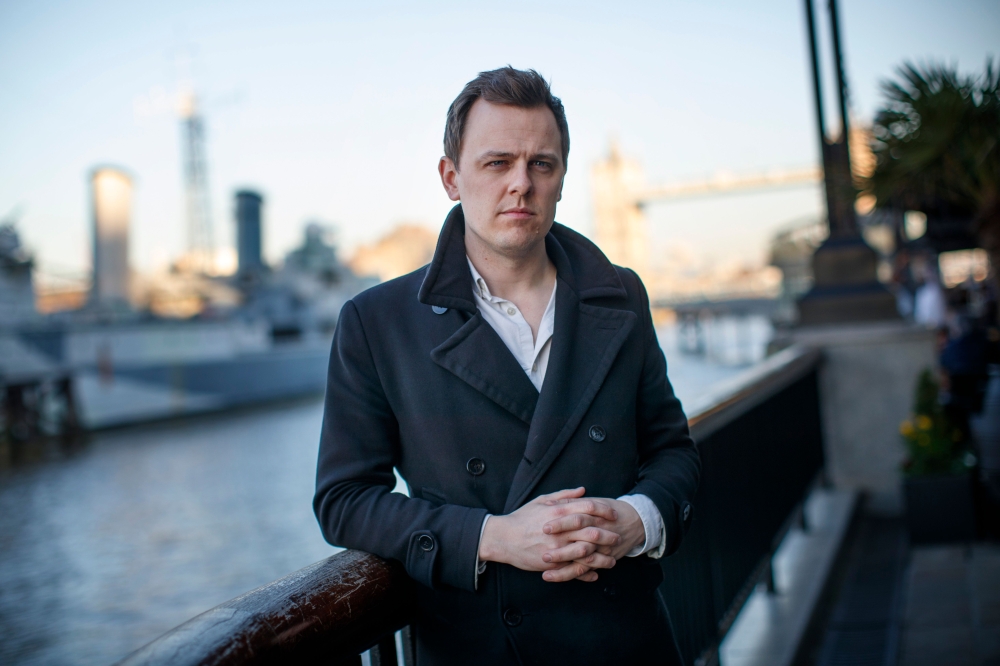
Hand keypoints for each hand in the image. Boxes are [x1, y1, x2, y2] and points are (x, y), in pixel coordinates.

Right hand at [479, 487, 620, 577]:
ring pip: (587, 553)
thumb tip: (583, 490)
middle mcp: (561, 529)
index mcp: (559, 512)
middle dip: (608, 535)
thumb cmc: (523, 517)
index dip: (604, 511)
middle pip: (592, 531)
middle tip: (618, 537)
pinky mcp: (551, 563)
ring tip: (612, 559)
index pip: (589, 508)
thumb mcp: (542, 500)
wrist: (503, 538)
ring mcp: (557, 548)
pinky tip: (595, 574)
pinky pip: (573, 569)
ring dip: (602, 557)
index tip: (613, 515)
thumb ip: (564, 495)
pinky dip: (586, 573)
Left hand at [540, 497, 645, 581]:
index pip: (576, 519)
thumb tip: (552, 503)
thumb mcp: (593, 501)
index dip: (561, 524)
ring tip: (546, 572)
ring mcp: (602, 549)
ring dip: (564, 568)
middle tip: (543, 555)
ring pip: (583, 561)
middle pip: (580, 542)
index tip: (544, 528)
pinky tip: (558, 578)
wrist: (636, 521)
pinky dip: (574, 575)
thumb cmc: (609, 510)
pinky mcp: (603, 560)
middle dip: (561, 550)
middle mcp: (598, 534)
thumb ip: (572, 502)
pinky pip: (588, 570)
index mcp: (594, 516)